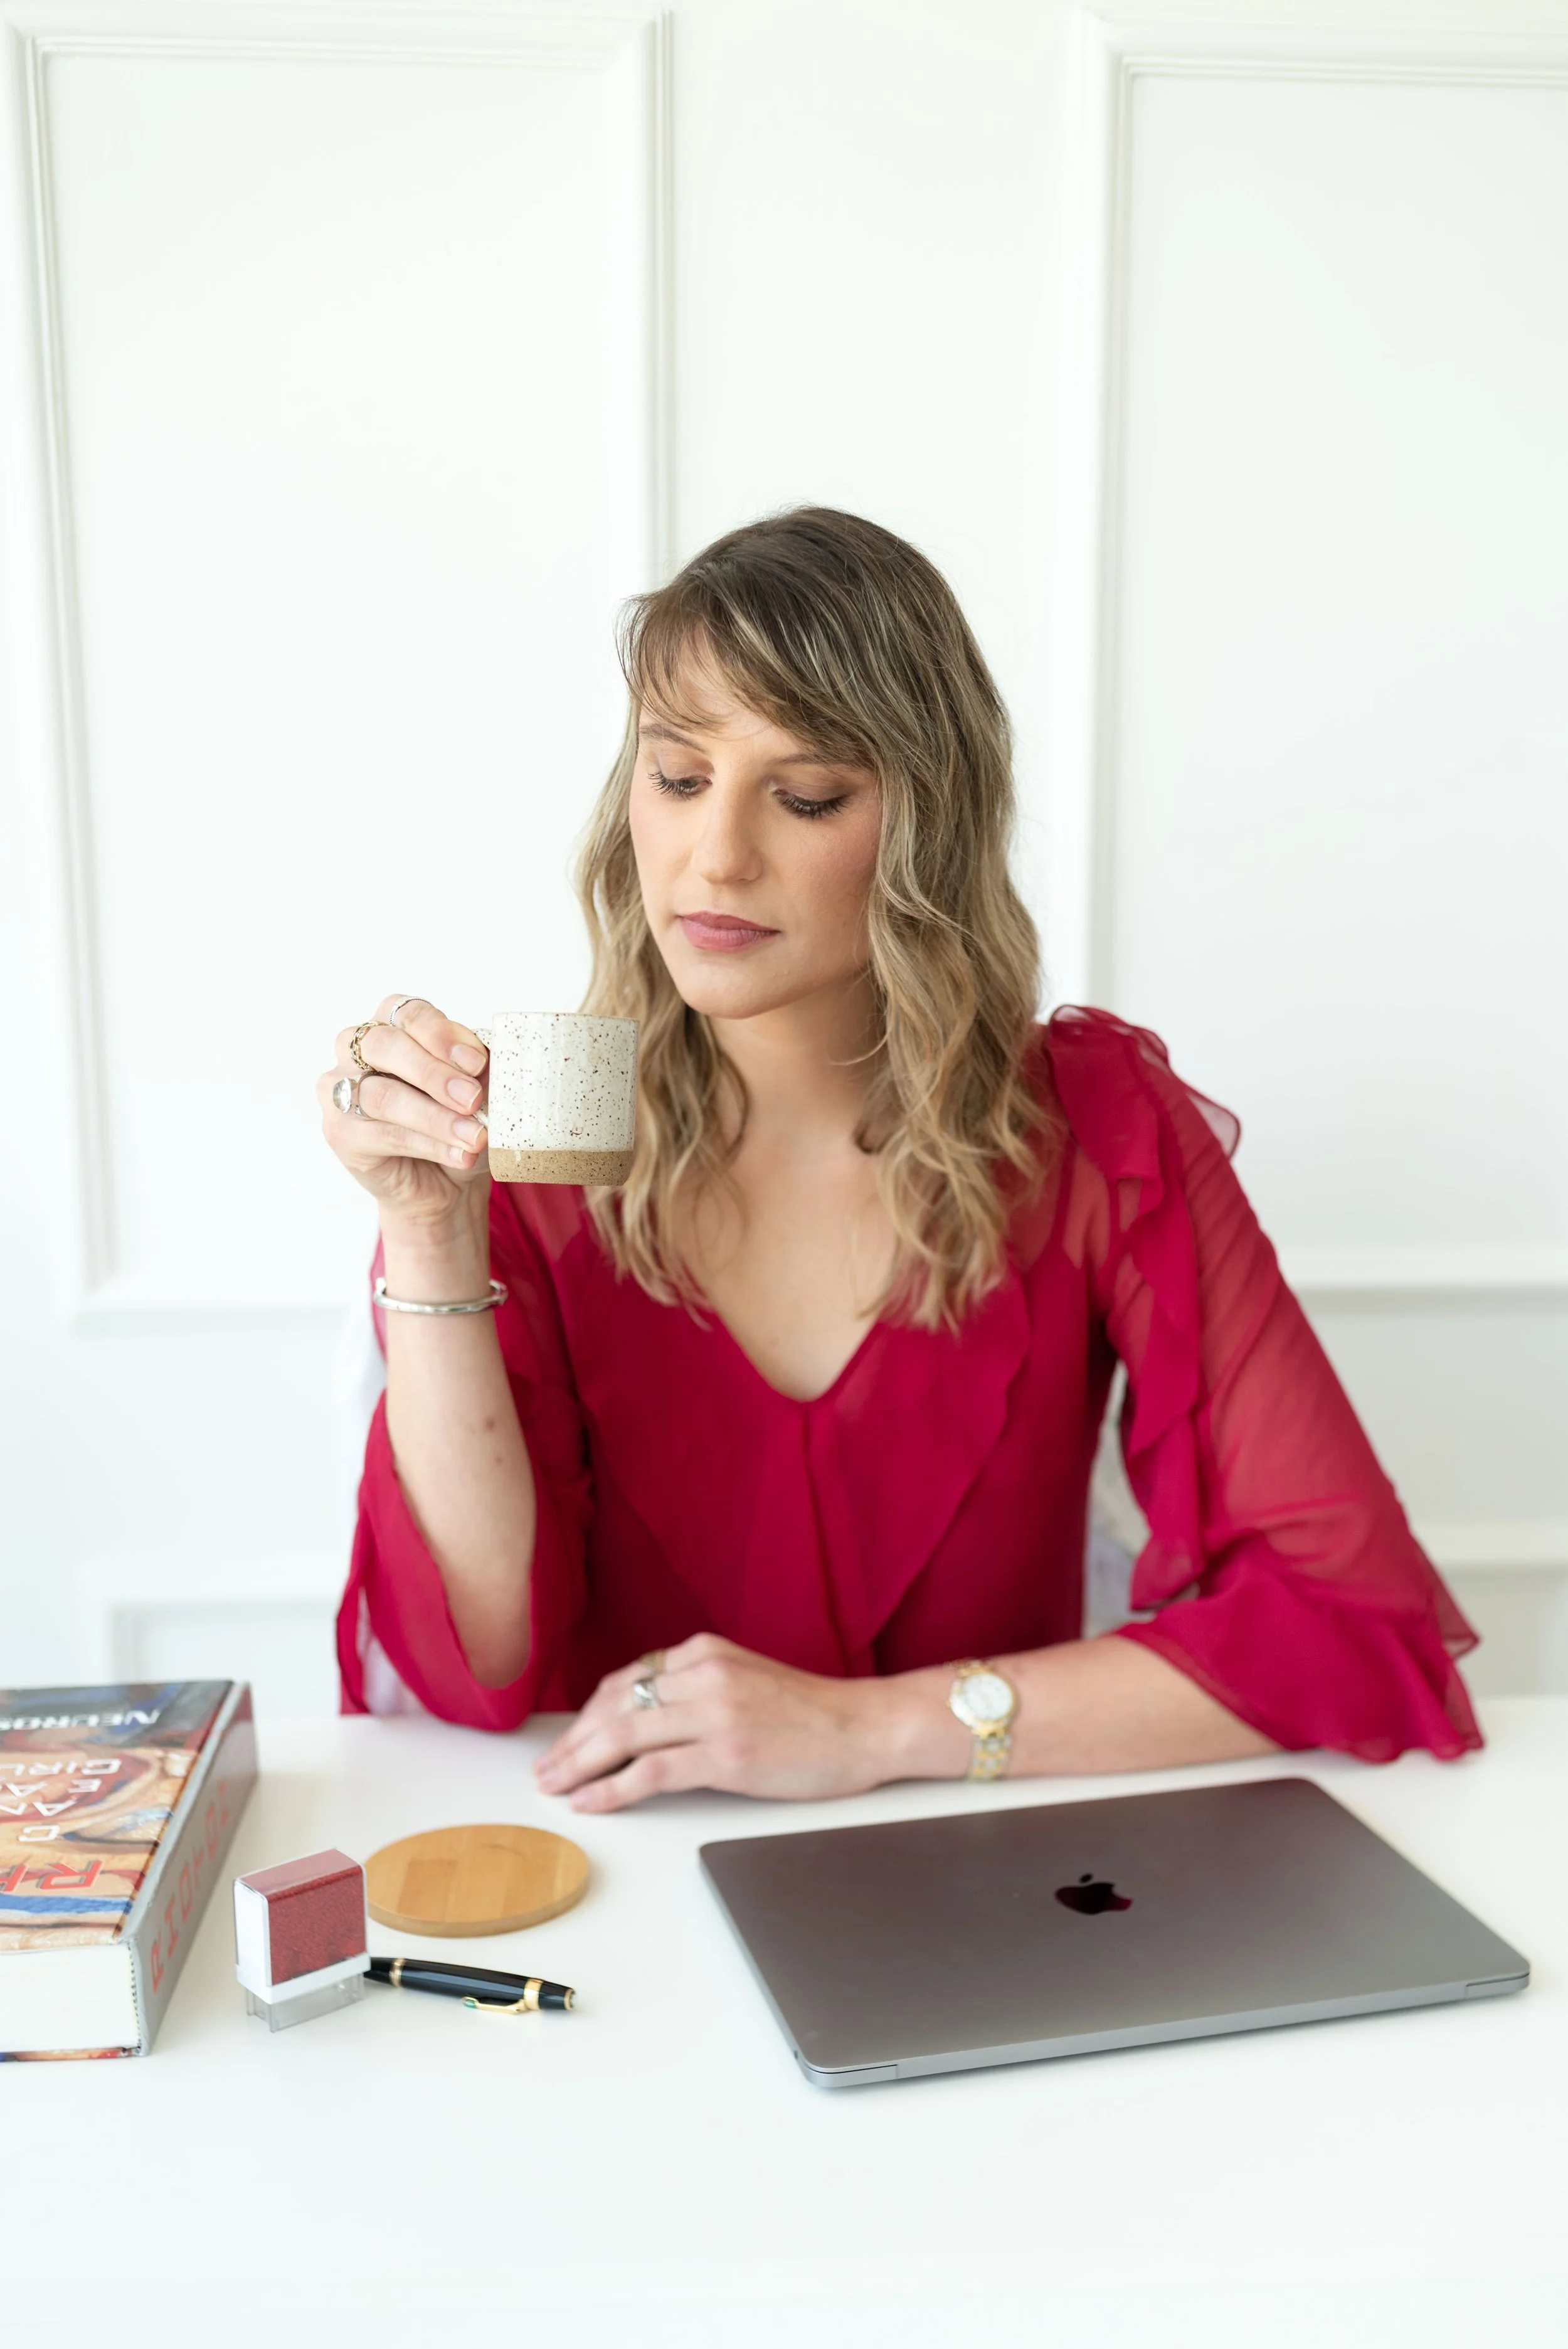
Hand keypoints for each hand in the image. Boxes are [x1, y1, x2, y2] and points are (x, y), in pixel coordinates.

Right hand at [317, 995, 490, 1229]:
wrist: (447, 1180)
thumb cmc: (459, 1122)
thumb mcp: (481, 1091)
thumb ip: (480, 1071)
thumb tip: (491, 1062)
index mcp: (395, 1025)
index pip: (409, 1013)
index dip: (441, 1034)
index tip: (477, 1062)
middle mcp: (358, 1050)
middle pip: (383, 1045)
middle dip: (433, 1073)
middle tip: (472, 1099)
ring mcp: (341, 1089)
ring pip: (383, 1096)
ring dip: (436, 1118)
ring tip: (475, 1137)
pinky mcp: (340, 1132)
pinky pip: (384, 1134)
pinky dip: (428, 1144)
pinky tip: (459, 1154)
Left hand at [534, 1634, 920, 1811]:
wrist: (865, 1727)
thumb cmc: (810, 1712)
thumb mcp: (745, 1678)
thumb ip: (696, 1687)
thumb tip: (642, 1715)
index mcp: (705, 1651)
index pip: (627, 1679)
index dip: (589, 1713)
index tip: (569, 1739)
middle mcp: (705, 1674)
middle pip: (617, 1705)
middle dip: (573, 1740)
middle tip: (546, 1768)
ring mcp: (715, 1713)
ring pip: (625, 1735)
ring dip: (580, 1764)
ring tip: (555, 1786)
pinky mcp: (727, 1754)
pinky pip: (652, 1771)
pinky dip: (612, 1789)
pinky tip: (590, 1802)